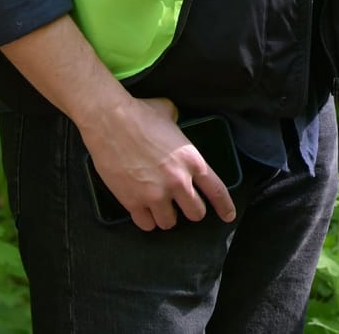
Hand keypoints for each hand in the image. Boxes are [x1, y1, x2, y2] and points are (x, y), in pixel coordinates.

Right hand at [80, 95, 236, 231]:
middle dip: (191, 211)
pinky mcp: (132, 201)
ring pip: (169, 223)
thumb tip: (176, 122)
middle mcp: (178, 181)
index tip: (228, 216)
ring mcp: (155, 194)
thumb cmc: (141, 114)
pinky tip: (145, 212)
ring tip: (161, 208)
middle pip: (195, 213)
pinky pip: (146, 224)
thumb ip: (178, 127)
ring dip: (167, 217)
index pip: (217, 191)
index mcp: (192, 161)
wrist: (111, 121)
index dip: (224, 207)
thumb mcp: (171, 115)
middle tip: (182, 205)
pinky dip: (146, 220)